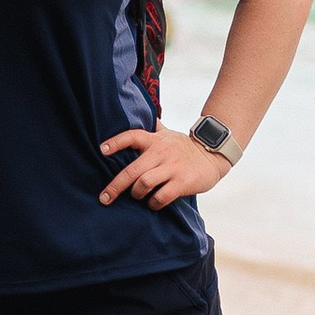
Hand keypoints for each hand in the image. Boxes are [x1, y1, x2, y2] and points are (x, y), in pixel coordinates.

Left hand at [98, 125, 230, 210]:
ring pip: (144, 183)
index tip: (102, 150)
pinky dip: (153, 203)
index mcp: (155, 140)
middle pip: (132, 170)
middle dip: (115, 186)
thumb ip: (152, 128)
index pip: (132, 136)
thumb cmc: (183, 148)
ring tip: (137, 196)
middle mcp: (161, 153)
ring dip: (136, 194)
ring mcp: (172, 168)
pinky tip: (153, 203)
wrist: (212, 156)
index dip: (116, 142)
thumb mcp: (167, 134)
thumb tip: (136, 111)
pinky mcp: (182, 183)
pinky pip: (161, 197)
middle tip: (104, 198)